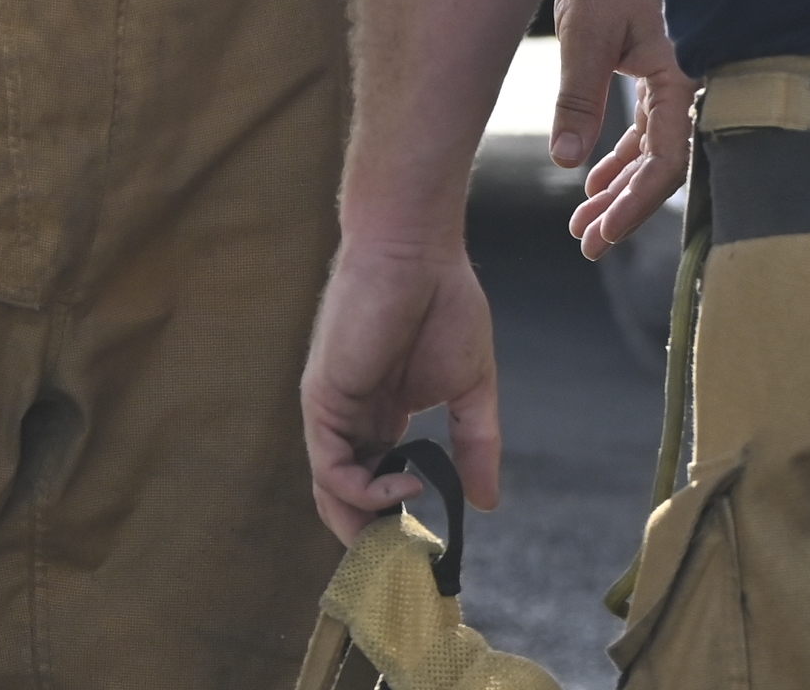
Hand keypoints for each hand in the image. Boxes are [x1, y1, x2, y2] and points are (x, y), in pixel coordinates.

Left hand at [301, 235, 500, 541]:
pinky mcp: (323, 399)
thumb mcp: (472, 387)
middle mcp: (353, 417)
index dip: (399, 517)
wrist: (416, 251)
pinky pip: (330, 465)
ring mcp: (335, 410)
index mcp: (383, 414)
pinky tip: (404, 485)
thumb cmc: (445, 302)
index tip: (431, 540)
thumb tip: (486, 503)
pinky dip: (363, 490)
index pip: (378, 482)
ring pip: (332, 491)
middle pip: (347, 496)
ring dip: (365, 524)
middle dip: (376, 535)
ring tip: (406, 532)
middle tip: (412, 558)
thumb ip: (476, 445)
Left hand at [550, 0, 689, 262]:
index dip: (633, 207)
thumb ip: (578, 98)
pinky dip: (625, 147)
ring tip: (583, 216)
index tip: (598, 237)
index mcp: (684, 74)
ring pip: (656, 142)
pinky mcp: (665, 56)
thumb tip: (567, 162)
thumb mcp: (585, 29)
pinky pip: (652, 118)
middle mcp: (692, 77)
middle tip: (587, 242)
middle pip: (665, 162)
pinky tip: (595, 171)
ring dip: (620, 179)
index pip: (666, 162)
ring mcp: (680, 68)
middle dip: (624, 205)